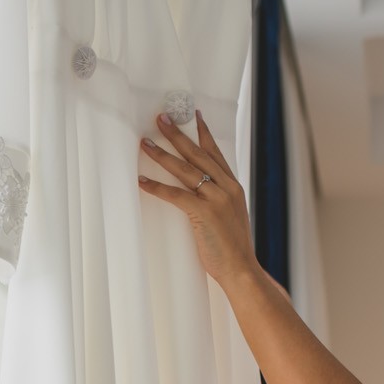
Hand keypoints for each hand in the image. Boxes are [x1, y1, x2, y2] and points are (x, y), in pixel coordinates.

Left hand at [136, 109, 260, 288]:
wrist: (241, 268)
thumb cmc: (232, 247)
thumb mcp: (230, 216)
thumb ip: (218, 200)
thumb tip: (201, 192)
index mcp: (233, 186)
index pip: (215, 153)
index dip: (203, 133)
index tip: (193, 115)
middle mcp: (227, 187)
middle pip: (198, 154)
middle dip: (177, 134)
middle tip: (161, 118)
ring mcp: (217, 199)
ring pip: (185, 170)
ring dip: (162, 155)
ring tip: (145, 142)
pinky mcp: (205, 213)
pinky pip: (176, 195)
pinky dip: (157, 187)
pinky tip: (142, 180)